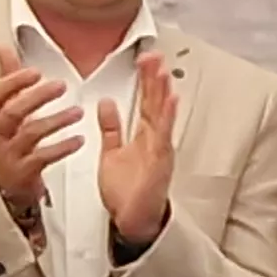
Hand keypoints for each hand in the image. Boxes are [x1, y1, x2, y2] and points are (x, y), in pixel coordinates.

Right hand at [0, 50, 82, 208]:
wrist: (7, 187)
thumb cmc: (9, 144)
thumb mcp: (4, 111)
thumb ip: (9, 81)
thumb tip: (4, 49)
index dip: (13, 81)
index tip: (34, 71)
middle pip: (12, 112)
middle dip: (37, 97)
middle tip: (60, 86)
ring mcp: (10, 154)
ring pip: (29, 134)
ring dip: (56, 121)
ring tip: (77, 112)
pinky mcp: (23, 172)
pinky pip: (43, 158)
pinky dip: (62, 148)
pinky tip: (78, 140)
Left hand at [96, 54, 179, 246]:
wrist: (131, 221)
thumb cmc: (126, 193)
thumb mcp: (112, 153)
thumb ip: (111, 128)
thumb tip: (106, 104)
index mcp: (143, 136)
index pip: (145, 102)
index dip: (145, 80)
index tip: (144, 59)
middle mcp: (154, 140)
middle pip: (155, 103)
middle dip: (154, 79)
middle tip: (153, 55)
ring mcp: (159, 149)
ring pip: (161, 114)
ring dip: (162, 92)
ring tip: (161, 70)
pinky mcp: (159, 161)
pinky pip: (163, 135)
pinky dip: (166, 117)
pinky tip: (170, 100)